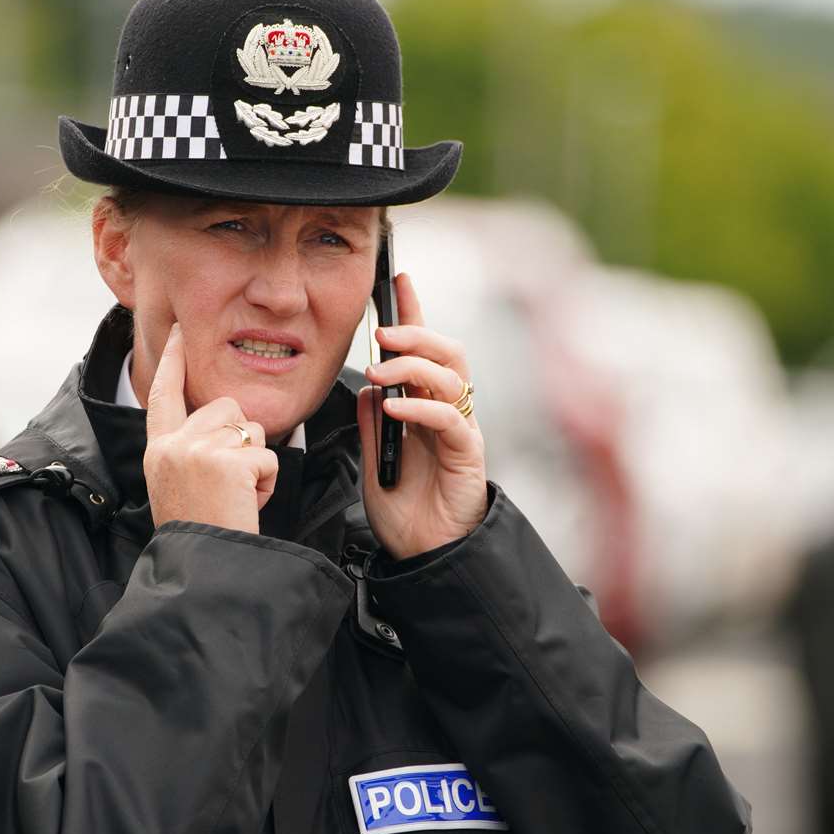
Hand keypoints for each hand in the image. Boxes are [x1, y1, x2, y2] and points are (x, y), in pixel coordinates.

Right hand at [144, 325, 278, 532]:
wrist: (202, 567)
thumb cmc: (198, 532)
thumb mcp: (177, 484)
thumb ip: (191, 449)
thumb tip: (225, 423)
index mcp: (159, 450)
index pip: (164, 394)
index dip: (172, 361)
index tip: (177, 334)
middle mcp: (175, 445)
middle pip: (225, 408)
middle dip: (241, 437)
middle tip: (230, 482)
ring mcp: (199, 451)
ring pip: (251, 430)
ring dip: (255, 463)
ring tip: (236, 496)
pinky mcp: (228, 463)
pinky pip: (267, 458)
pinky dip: (266, 483)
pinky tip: (246, 504)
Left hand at [357, 272, 488, 559]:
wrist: (425, 555)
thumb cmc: (406, 511)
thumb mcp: (374, 459)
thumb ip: (372, 422)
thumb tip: (366, 385)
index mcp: (425, 407)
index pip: (423, 349)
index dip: (414, 311)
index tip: (400, 279)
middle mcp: (449, 411)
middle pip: (447, 351)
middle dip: (416, 331)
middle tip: (381, 332)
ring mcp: (461, 430)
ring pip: (452, 375)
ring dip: (414, 364)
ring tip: (379, 372)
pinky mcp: (467, 453)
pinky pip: (448, 416)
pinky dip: (419, 406)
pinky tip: (393, 407)